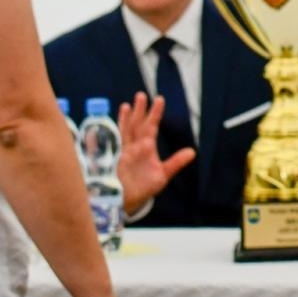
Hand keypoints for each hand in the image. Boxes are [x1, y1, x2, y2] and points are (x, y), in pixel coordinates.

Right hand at [116, 92, 196, 212]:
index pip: (151, 126)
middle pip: (136, 125)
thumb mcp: (163, 175)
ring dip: (125, 119)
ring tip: (126, 106)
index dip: (154, 113)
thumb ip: (175, 162)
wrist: (130, 201)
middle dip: (139, 111)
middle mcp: (134, 146)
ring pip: (124, 132)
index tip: (159, 100)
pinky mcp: (112, 161)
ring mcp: (122, 152)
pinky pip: (110, 146)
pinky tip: (104, 126)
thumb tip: (192, 152)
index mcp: (146, 147)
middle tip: (141, 95)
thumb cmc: (145, 186)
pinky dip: (108, 136)